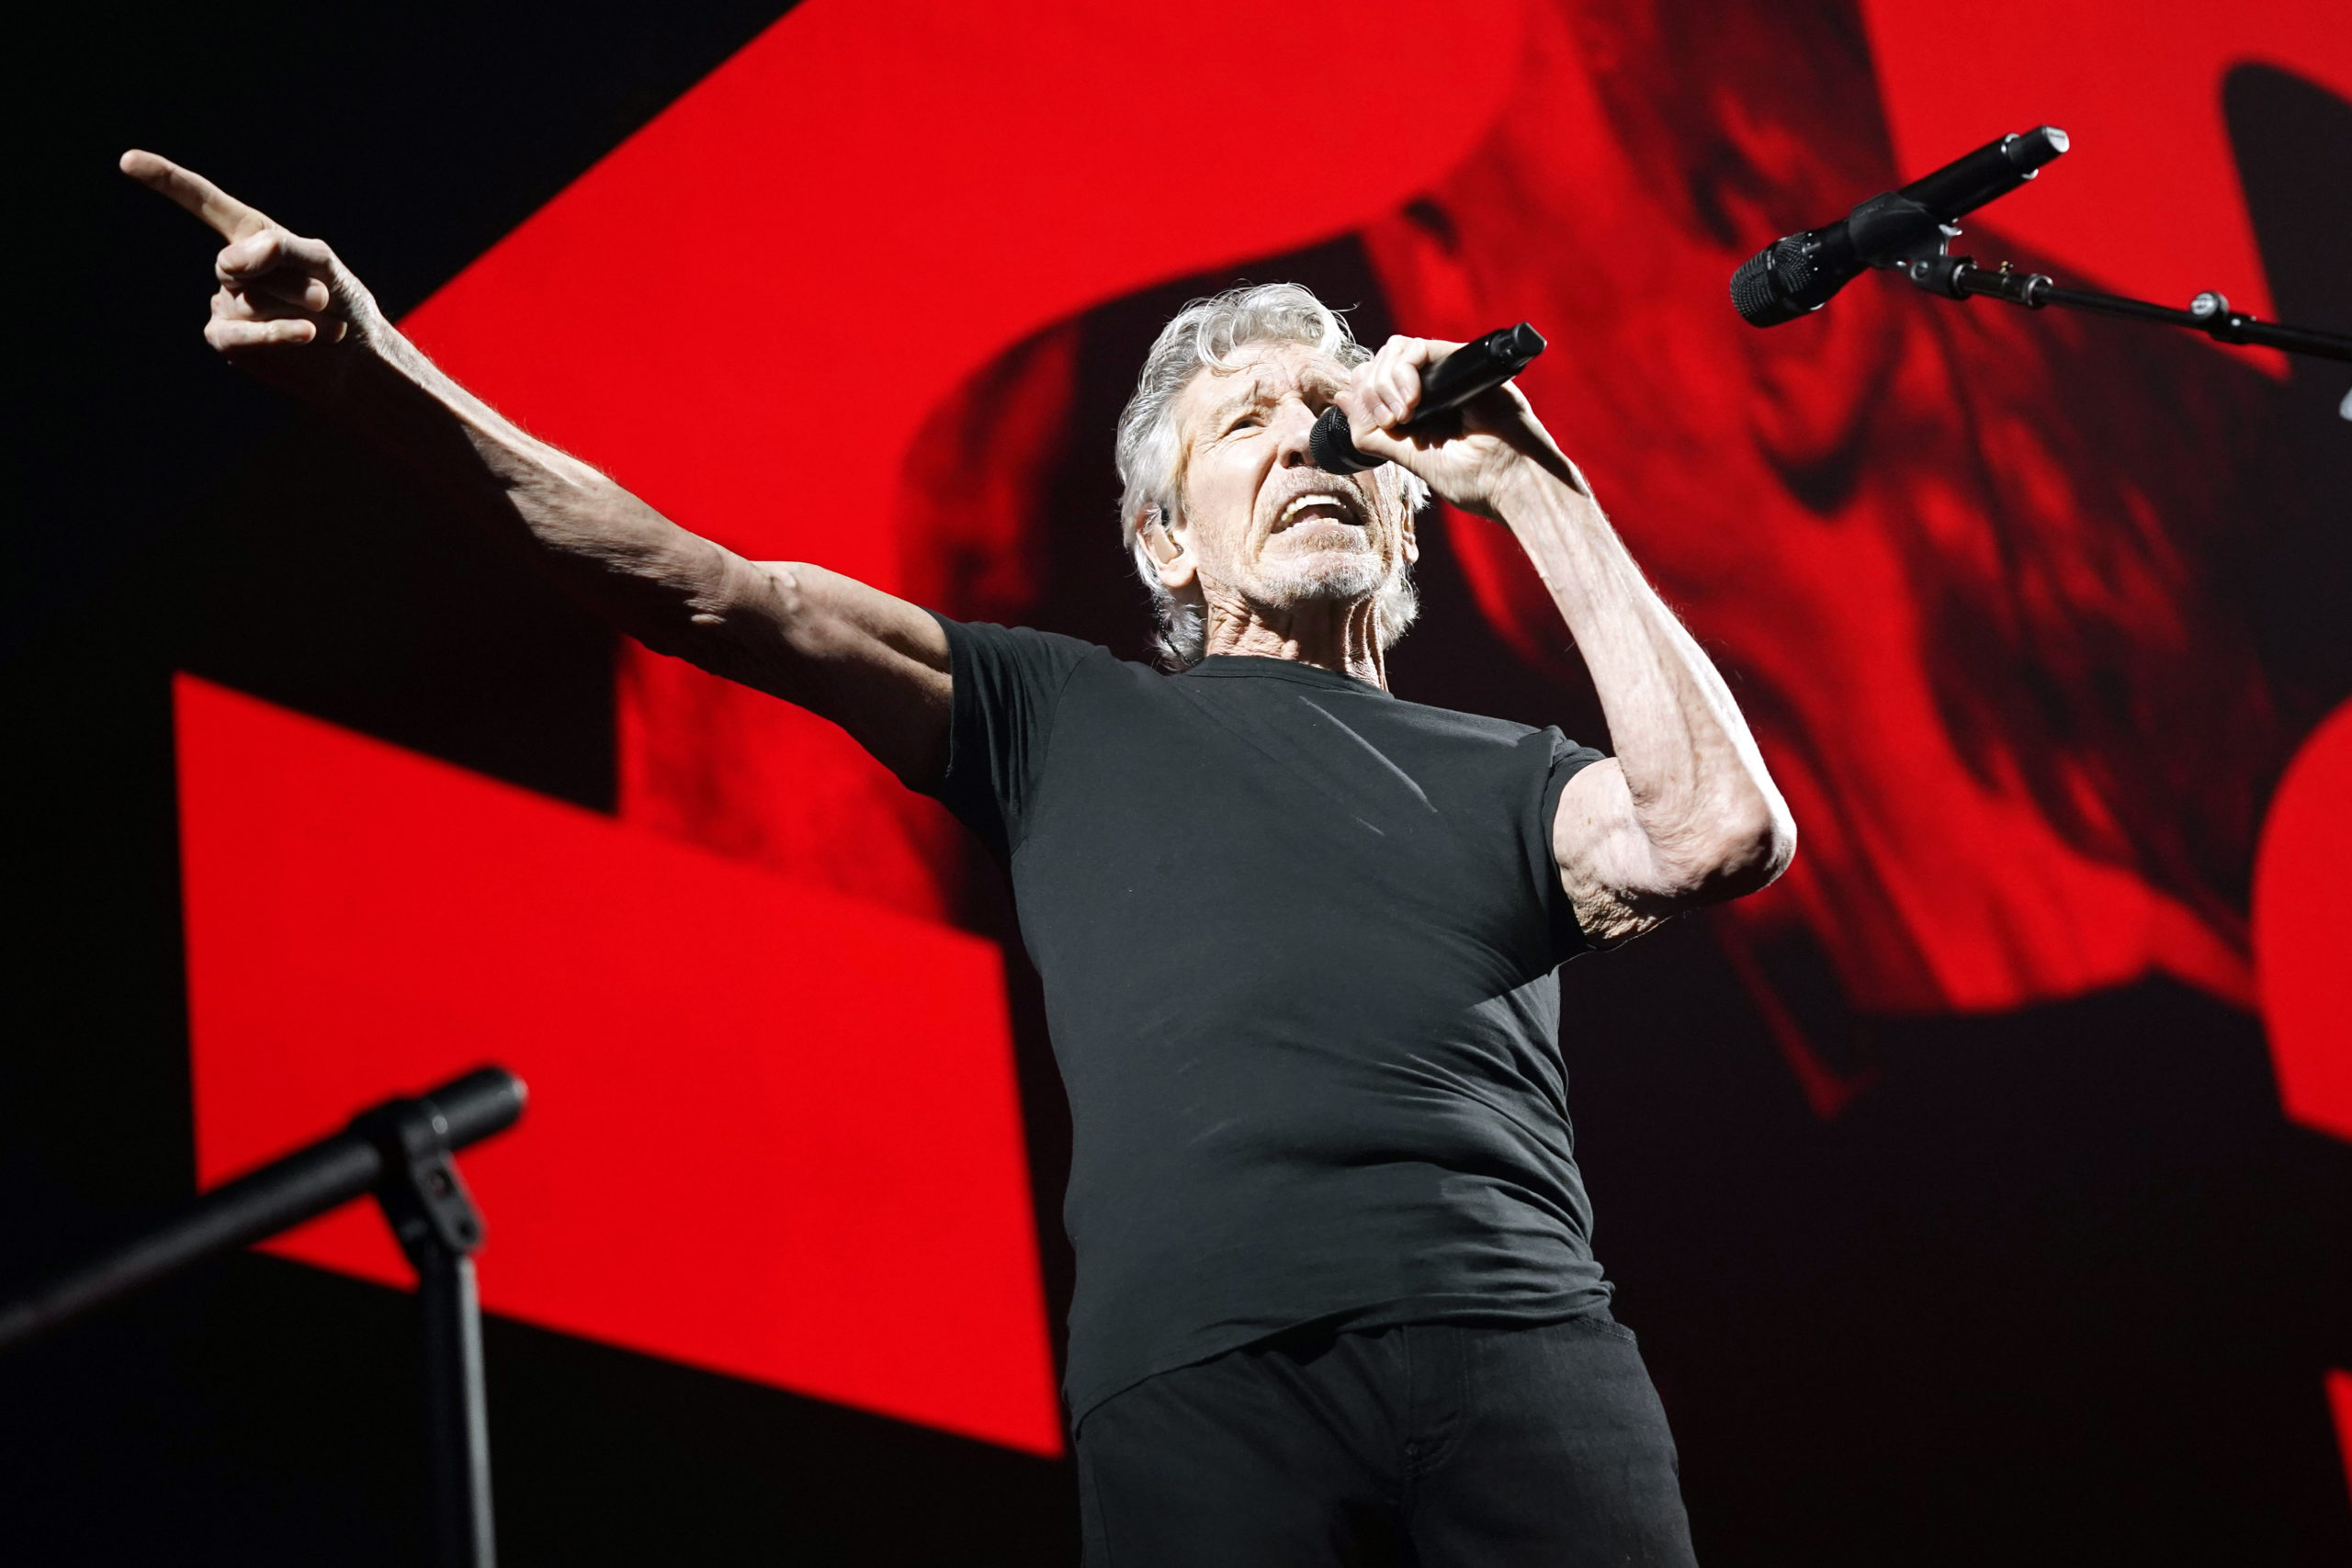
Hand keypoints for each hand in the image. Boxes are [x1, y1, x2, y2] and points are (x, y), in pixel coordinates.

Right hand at [120, 150, 380, 393]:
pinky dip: (276, 333)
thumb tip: (228, 262)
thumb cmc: (341, 302)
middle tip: (323, 298)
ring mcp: (224, 303)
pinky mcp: (225, 339)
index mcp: (251, 236)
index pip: (205, 202)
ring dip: (296, 313)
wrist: (355, 359)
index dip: (167, 180)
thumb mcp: (322, 263)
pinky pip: (239, 333)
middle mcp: (231, 268)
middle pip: (239, 263)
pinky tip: (305, 333)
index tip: (127, 160)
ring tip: (323, 322)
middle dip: (289, 281)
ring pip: (247, 300)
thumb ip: (280, 250)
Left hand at [1333, 334, 1581, 519]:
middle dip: (1371, 391)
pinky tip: (1413, 403)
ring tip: (1403, 415)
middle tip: (1390, 422)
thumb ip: (1375, 434)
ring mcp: (1448, 373)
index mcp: (1417, 409)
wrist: (1516, 482)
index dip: (1362, 396)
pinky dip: (1405, 372)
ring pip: (1395, 350)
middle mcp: (1432, 386)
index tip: (1373, 423)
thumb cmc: (1475, 480)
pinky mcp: (1465, 363)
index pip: (1373, 380)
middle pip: (1380, 362)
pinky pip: (1421, 348)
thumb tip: (1341, 399)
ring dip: (1386, 383)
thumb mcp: (1411, 459)